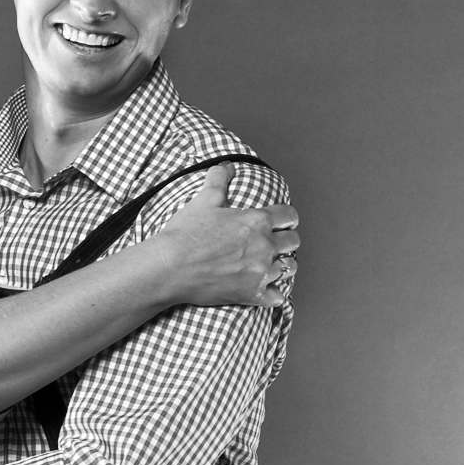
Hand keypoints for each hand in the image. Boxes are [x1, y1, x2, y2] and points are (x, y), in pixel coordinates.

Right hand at [154, 164, 299, 309]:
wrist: (170, 267)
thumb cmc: (186, 234)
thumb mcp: (204, 200)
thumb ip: (219, 180)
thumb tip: (226, 166)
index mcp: (257, 221)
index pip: (289, 216)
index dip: (288, 217)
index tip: (284, 221)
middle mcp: (263, 246)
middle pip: (293, 242)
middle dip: (287, 240)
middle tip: (277, 242)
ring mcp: (259, 272)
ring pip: (289, 268)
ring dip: (283, 265)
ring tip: (274, 265)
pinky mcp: (250, 294)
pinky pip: (277, 297)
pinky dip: (275, 294)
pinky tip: (268, 290)